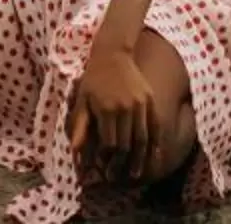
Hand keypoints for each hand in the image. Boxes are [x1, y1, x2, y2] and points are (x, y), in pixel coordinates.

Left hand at [67, 43, 158, 183]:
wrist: (113, 53)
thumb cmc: (93, 79)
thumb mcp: (81, 100)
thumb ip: (79, 126)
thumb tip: (75, 150)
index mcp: (105, 109)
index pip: (109, 143)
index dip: (106, 159)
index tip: (103, 167)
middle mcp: (124, 107)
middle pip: (126, 144)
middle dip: (121, 164)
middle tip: (116, 176)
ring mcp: (140, 104)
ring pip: (142, 139)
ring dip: (139, 159)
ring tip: (135, 174)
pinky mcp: (150, 100)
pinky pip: (155, 126)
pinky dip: (155, 143)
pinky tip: (153, 157)